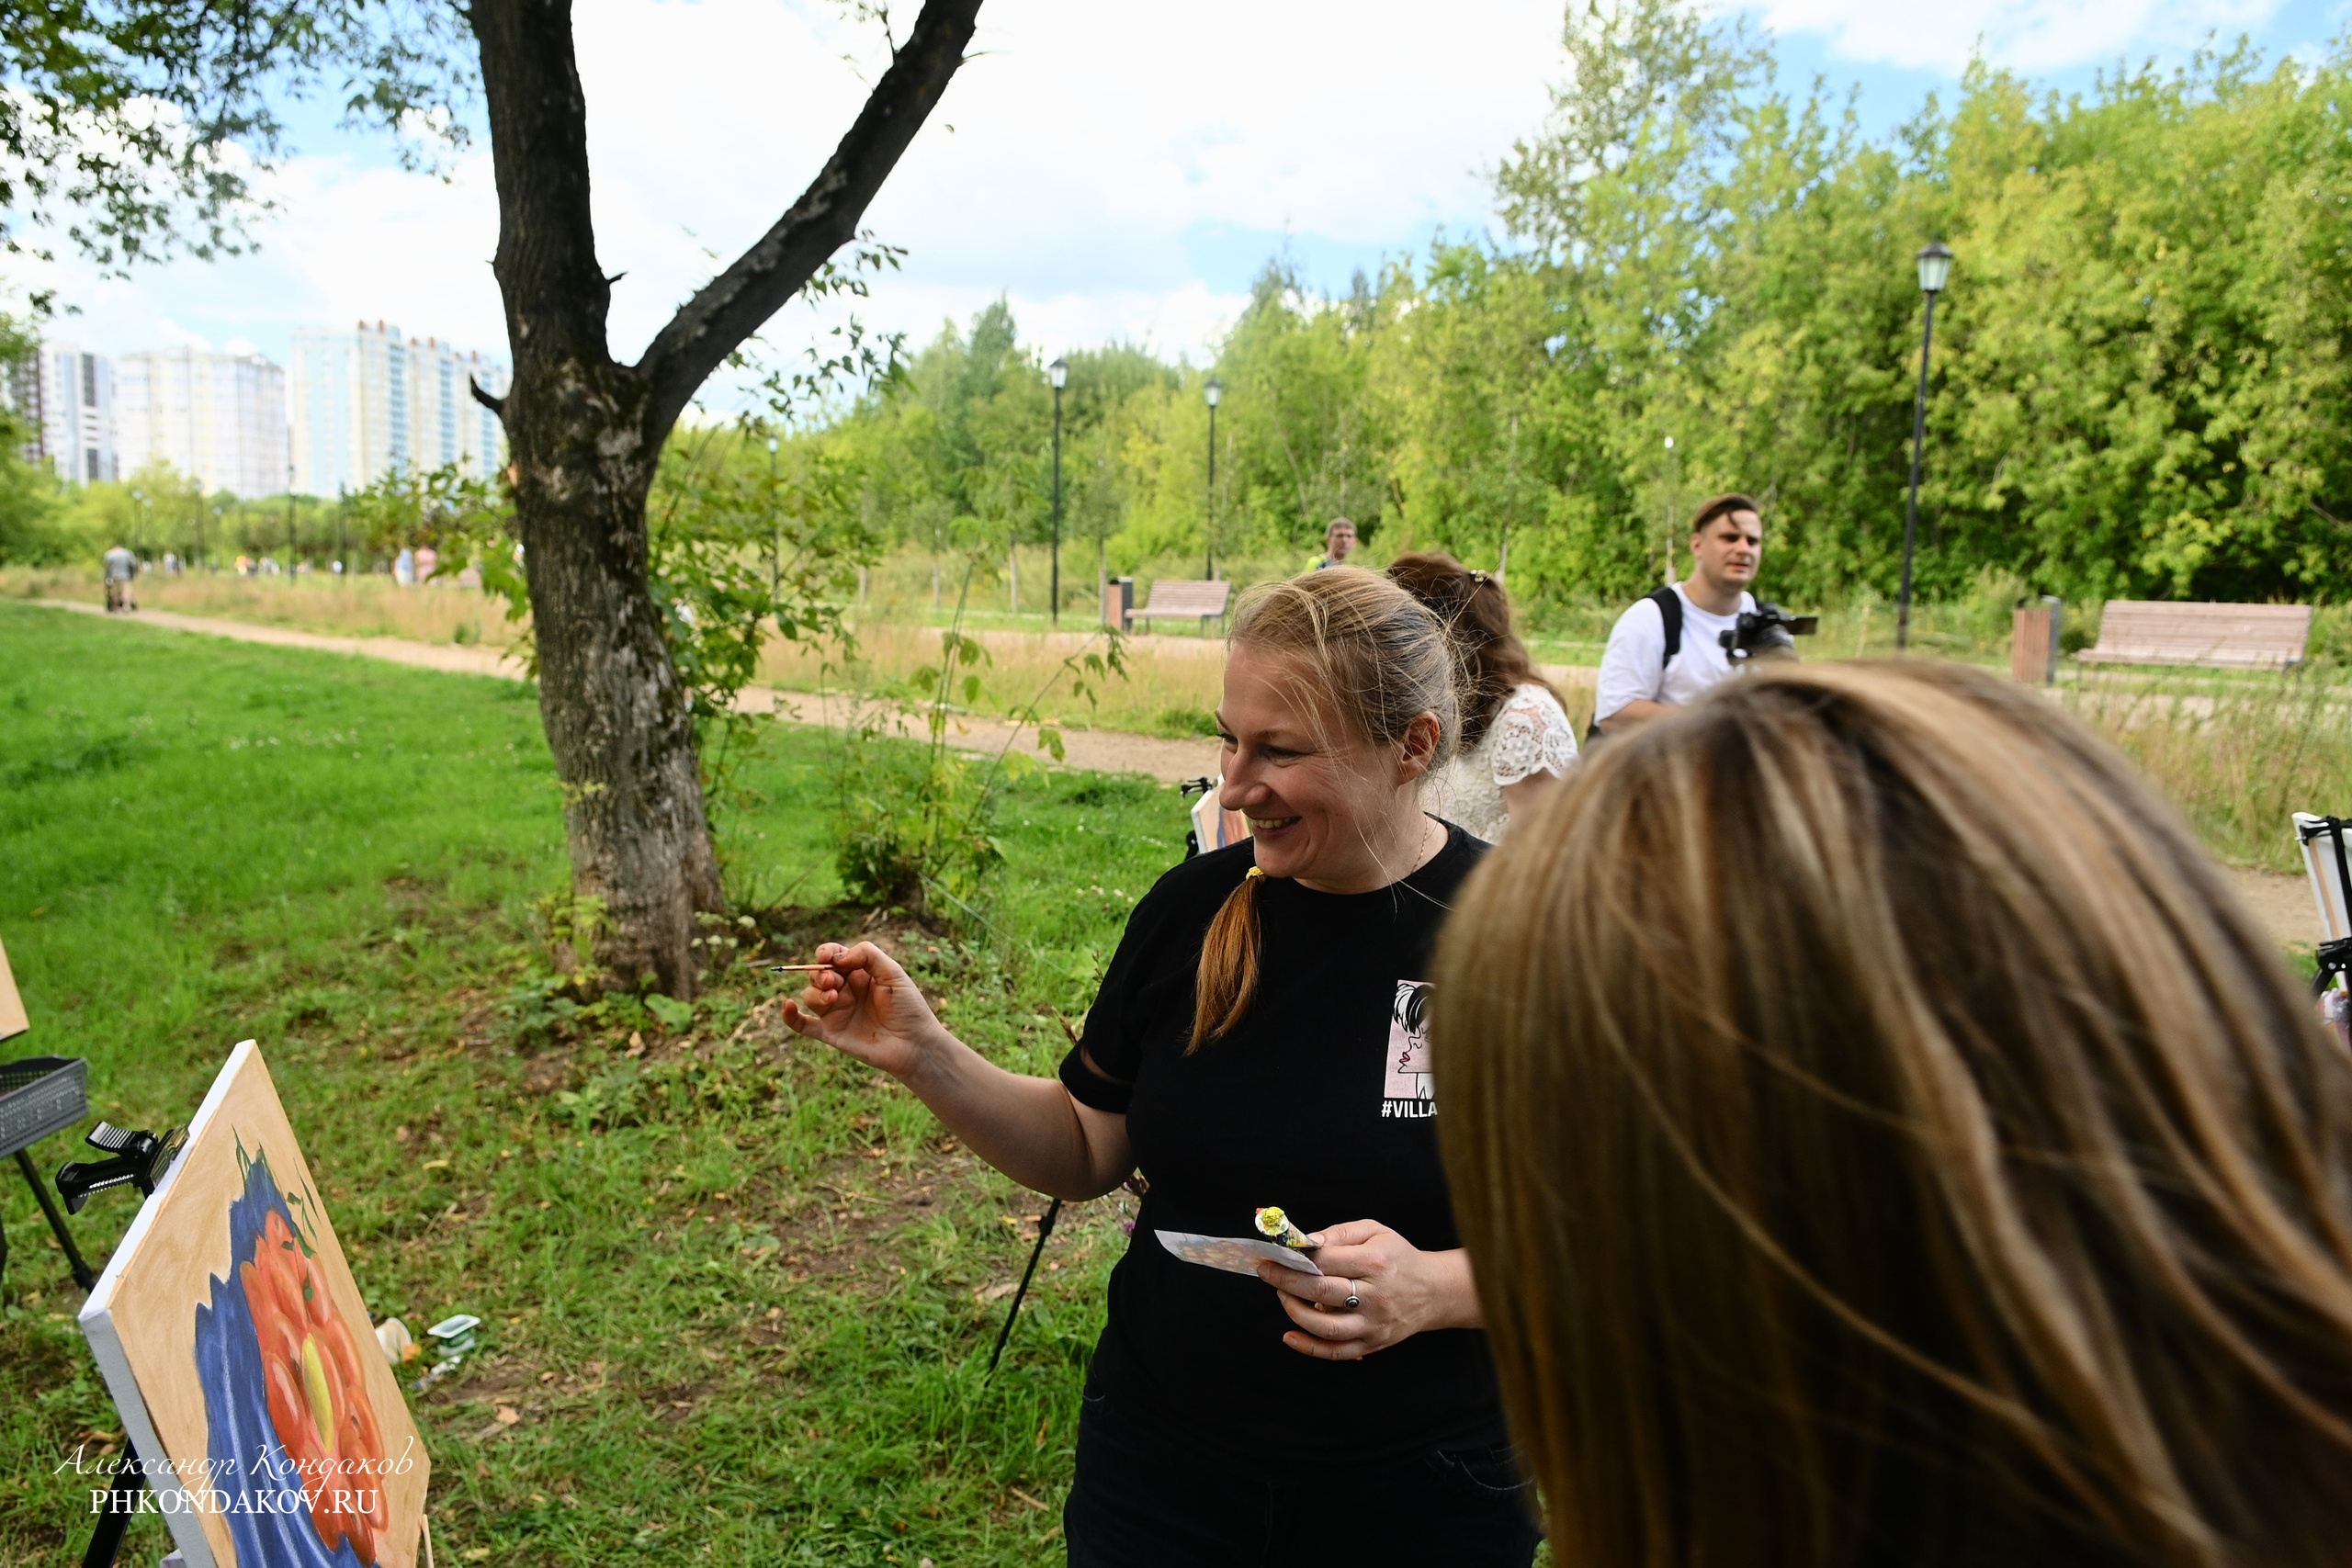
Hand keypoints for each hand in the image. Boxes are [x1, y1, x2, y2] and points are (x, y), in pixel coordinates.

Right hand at [778, 942, 949, 1081]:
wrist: (915, 1045)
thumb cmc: (908, 1007)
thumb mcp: (892, 972)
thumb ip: (866, 955)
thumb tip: (836, 958)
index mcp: (859, 974)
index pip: (833, 957)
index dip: (825, 953)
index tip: (826, 957)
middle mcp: (846, 991)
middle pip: (818, 975)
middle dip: (820, 974)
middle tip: (834, 982)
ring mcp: (837, 1012)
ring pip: (810, 996)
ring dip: (815, 994)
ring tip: (833, 998)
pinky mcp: (831, 1033)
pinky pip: (803, 1025)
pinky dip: (790, 1017)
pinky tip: (787, 1006)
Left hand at [1253, 1220, 1481, 1361]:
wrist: (1433, 1292)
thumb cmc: (1398, 1257)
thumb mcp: (1375, 1232)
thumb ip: (1340, 1233)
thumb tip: (1308, 1243)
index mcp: (1376, 1262)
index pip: (1327, 1260)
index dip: (1296, 1257)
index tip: (1275, 1254)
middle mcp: (1376, 1296)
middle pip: (1321, 1290)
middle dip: (1286, 1281)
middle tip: (1268, 1272)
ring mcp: (1374, 1324)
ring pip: (1325, 1326)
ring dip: (1294, 1311)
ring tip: (1283, 1296)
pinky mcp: (1372, 1344)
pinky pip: (1336, 1352)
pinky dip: (1308, 1347)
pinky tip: (1289, 1335)